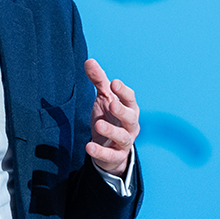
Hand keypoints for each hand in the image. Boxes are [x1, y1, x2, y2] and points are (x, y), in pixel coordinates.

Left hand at [84, 59, 139, 177]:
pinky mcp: (116, 157)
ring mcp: (124, 142)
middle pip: (131, 117)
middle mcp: (130, 125)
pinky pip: (109, 155)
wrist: (111, 148)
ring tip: (98, 125)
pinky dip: (100, 152)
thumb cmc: (110, 118)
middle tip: (111, 104)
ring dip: (111, 131)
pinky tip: (88, 147)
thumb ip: (99, 81)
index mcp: (129, 109)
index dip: (123, 91)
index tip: (113, 83)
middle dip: (122, 110)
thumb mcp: (104, 99)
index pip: (130, 99)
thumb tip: (89, 61)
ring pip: (122, 137)